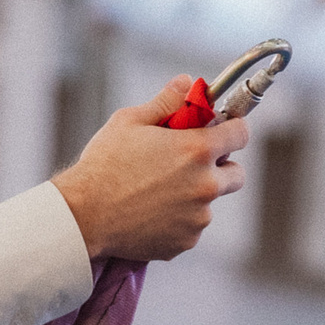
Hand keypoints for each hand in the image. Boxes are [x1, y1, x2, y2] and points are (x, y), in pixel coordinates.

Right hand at [51, 79, 249, 261]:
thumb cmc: (104, 165)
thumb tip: (186, 83)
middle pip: (236, 174)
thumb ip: (166, 102)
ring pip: (210, 202)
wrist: (84, 215)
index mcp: (196, 150)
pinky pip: (192, 226)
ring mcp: (198, 217)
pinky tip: (151, 212)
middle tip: (190, 165)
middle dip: (220, 167)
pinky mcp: (186, 240)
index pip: (240, 134)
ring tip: (158, 191)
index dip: (232, 129)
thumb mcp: (130, 121)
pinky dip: (179, 220)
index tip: (222, 131)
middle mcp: (205, 185)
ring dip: (195, 195)